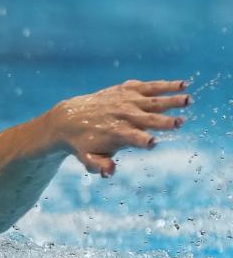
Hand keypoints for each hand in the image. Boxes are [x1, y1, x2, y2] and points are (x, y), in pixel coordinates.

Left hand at [48, 79, 189, 177]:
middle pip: (147, 119)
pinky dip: (165, 85)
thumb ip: (99, 165)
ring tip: (189, 100)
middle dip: (164, 122)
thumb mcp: (87, 158)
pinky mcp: (127, 89)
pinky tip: (183, 85)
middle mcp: (123, 116)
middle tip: (180, 123)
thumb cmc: (82, 143)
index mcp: (116, 134)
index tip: (152, 143)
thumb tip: (110, 172)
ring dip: (172, 100)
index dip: (142, 141)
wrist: (67, 119)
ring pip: (153, 100)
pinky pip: (150, 86)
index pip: (132, 138)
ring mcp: (126, 100)